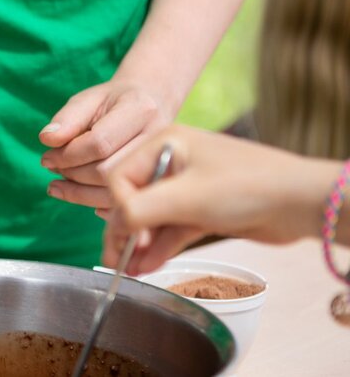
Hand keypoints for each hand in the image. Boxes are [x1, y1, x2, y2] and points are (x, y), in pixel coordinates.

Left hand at [39, 79, 173, 209]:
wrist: (153, 104)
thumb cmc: (115, 101)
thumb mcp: (89, 99)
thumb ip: (68, 118)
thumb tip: (47, 139)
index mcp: (140, 110)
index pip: (99, 143)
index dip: (68, 155)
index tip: (46, 157)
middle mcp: (158, 139)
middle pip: (108, 171)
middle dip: (73, 174)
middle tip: (53, 169)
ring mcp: (163, 164)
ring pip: (116, 192)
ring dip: (79, 192)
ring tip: (59, 183)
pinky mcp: (158, 183)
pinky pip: (124, 202)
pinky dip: (95, 202)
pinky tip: (77, 194)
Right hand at [103, 125, 338, 275]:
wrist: (301, 202)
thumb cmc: (246, 186)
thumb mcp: (186, 197)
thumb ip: (140, 210)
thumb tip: (113, 228)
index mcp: (164, 143)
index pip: (120, 177)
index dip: (119, 210)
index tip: (127, 239)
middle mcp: (172, 161)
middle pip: (133, 197)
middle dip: (125, 230)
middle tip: (118, 260)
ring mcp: (189, 186)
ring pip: (152, 217)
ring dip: (141, 244)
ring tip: (130, 271)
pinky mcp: (203, 208)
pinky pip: (171, 228)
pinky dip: (159, 246)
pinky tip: (148, 265)